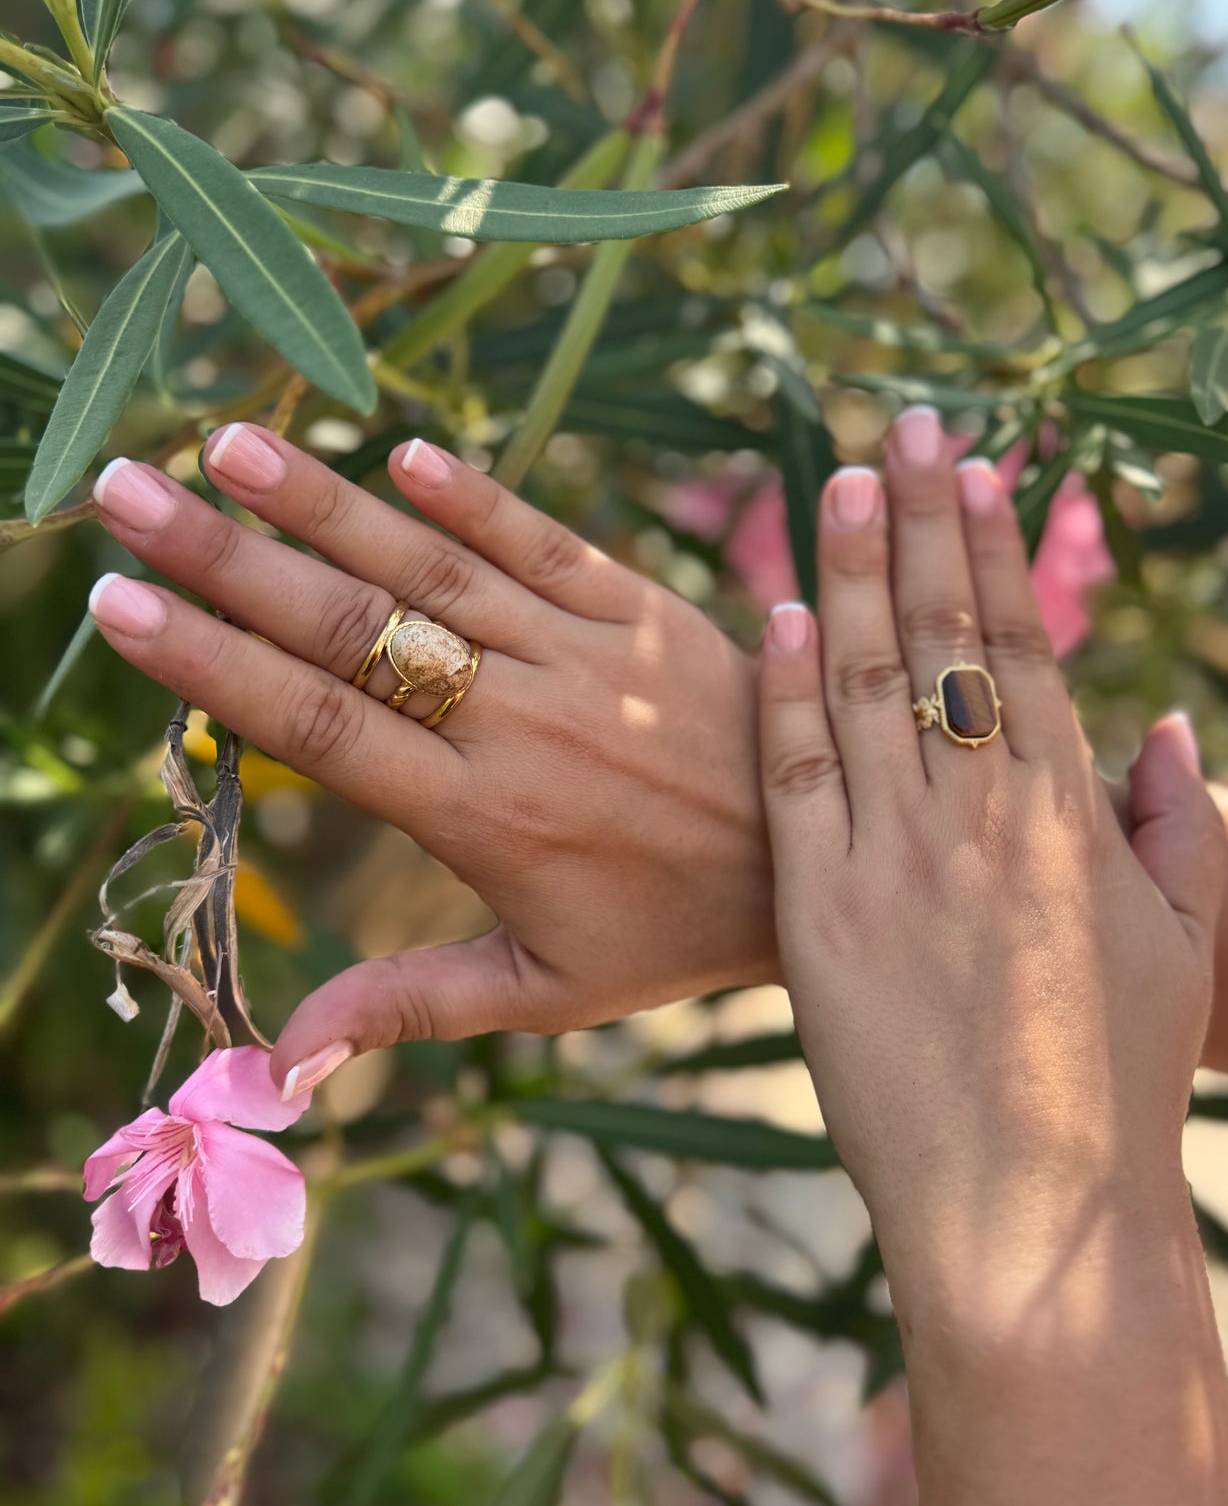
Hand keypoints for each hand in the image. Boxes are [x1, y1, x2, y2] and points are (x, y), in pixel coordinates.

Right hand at [89, 425, 776, 1092]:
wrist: (829, 865)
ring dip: (326, 499)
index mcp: (481, 817)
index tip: (118, 605)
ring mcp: (587, 658)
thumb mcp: (544, 993)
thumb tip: (280, 1065)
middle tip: (127, 490)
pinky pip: (549, 542)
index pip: (319, 726)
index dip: (212, 664)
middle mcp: (523, 724)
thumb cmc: (672, 933)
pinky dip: (477, 498)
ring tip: (226, 440)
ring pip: (435, 570)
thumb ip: (409, 1006)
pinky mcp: (646, 611)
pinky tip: (401, 447)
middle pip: (352, 630)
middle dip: (228, 556)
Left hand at [755, 425, 1227, 1505]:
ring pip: (867, 683)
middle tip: (900, 424)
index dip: (993, 551)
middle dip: (921, 521)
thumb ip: (1175, 826)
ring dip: (850, 573)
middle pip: (944, 638)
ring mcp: (900, 858)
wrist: (1034, 1212)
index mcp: (1072, 815)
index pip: (1024, 650)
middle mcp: (986, 814)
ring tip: (836, 479)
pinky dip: (783, 691)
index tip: (975, 470)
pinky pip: (798, 777)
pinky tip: (772, 612)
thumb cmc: (1115, 1086)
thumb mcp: (1180, 947)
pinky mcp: (824, 912)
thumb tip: (1160, 720)